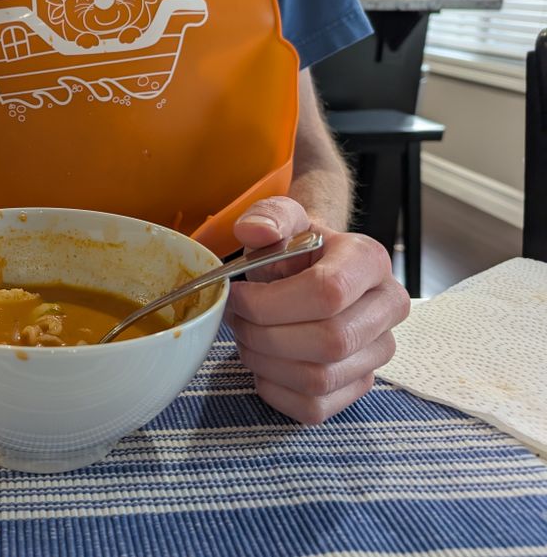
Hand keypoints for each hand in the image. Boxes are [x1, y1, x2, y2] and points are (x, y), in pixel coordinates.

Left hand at [223, 196, 409, 423]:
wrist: (311, 268)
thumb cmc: (295, 248)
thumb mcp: (280, 219)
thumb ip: (267, 215)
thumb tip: (255, 231)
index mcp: (370, 261)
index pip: (328, 293)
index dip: (271, 302)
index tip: (237, 297)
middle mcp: (387, 308)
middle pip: (328, 341)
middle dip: (265, 335)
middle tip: (237, 321)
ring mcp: (378, 352)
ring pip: (320, 378)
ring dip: (266, 363)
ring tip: (246, 339)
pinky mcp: (360, 385)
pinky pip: (316, 408)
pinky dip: (276, 390)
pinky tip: (263, 364)